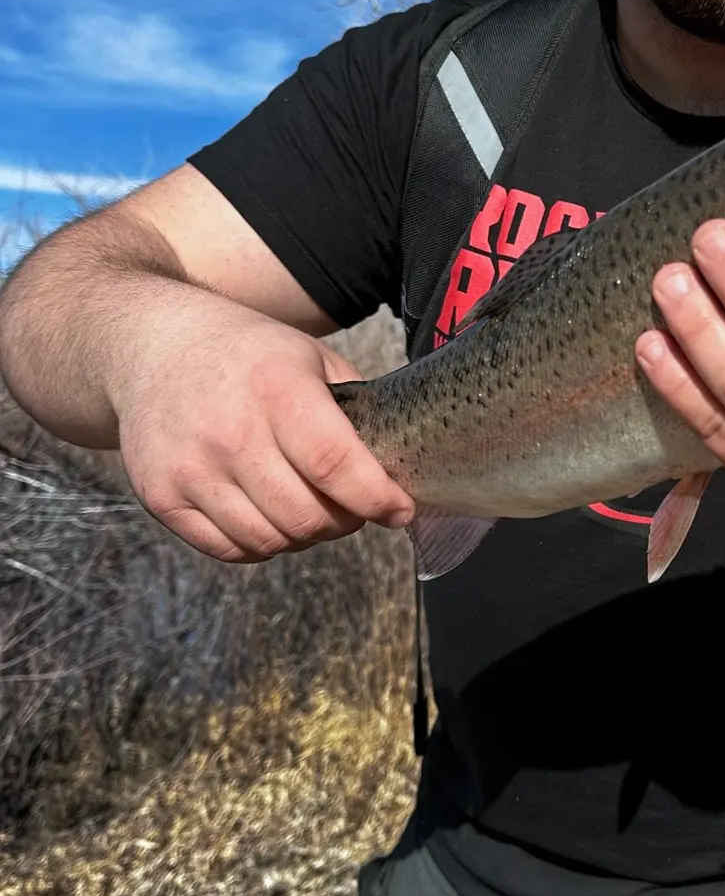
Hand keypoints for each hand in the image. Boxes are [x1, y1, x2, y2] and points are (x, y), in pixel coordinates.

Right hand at [114, 311, 414, 563]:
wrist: (151, 345)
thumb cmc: (250, 356)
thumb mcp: (312, 359)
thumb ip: (357, 412)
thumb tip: (402, 471)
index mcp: (275, 390)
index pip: (336, 466)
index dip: (377, 499)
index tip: (400, 510)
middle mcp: (228, 431)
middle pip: (307, 516)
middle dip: (345, 521)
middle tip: (352, 506)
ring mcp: (189, 468)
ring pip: (272, 540)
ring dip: (305, 536)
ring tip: (310, 507)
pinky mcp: (161, 496)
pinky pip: (230, 550)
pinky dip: (263, 544)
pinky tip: (270, 514)